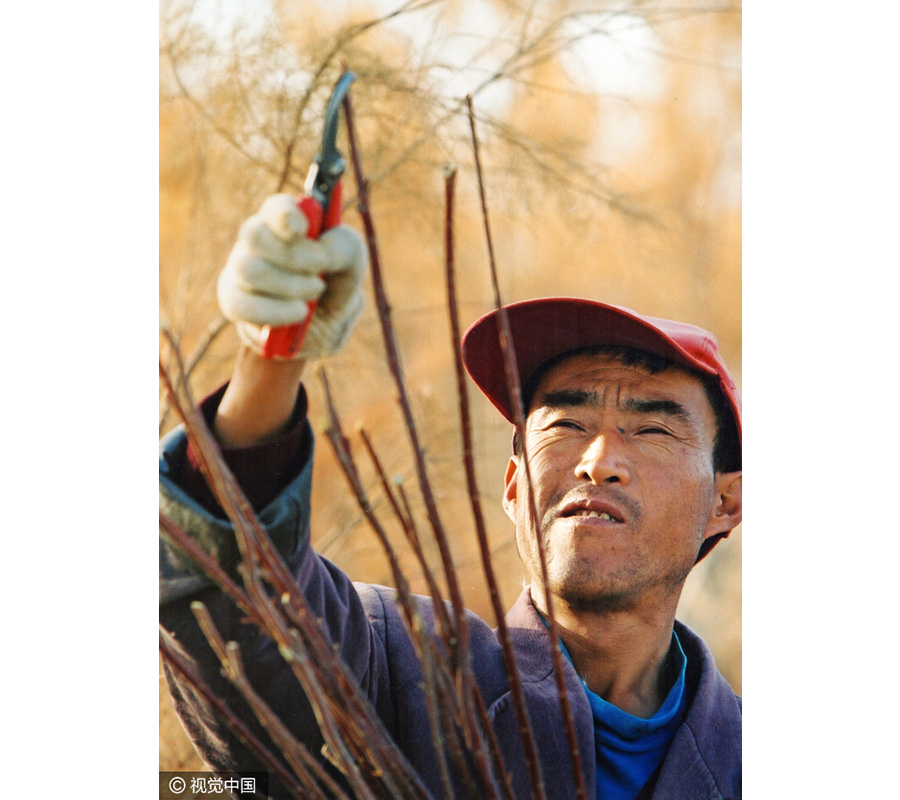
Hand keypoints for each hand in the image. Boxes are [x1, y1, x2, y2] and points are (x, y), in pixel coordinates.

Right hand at [217, 194, 367, 359]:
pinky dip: (276, 312)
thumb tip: (322, 252)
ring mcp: (239, 271)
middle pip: (254, 235)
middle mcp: (256, 241)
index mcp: (285, 222)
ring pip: (249, 270)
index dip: (286, 215)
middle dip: (293, 256)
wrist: (326, 325)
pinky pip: (242, 305)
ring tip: (314, 293)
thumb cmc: (335, 282)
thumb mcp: (352, 261)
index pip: (276, 207)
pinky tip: (299, 314)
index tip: (304, 228)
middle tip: (320, 272)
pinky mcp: (234, 303)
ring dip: (289, 285)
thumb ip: (343, 247)